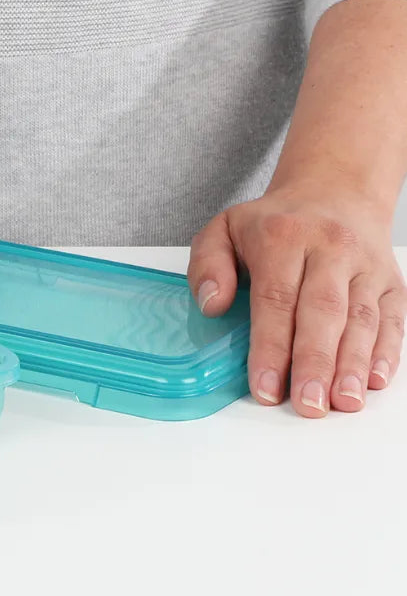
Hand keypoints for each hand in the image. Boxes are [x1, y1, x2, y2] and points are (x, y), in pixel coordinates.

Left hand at [188, 187, 405, 416]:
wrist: (334, 190)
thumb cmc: (275, 222)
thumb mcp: (224, 228)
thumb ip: (207, 264)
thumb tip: (213, 305)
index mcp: (282, 236)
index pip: (275, 298)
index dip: (271, 347)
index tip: (265, 387)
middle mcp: (329, 247)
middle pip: (322, 311)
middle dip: (315, 363)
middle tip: (307, 405)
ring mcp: (365, 265)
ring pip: (361, 318)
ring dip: (352, 364)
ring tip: (342, 402)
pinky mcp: (391, 282)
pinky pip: (393, 318)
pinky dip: (386, 352)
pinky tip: (373, 381)